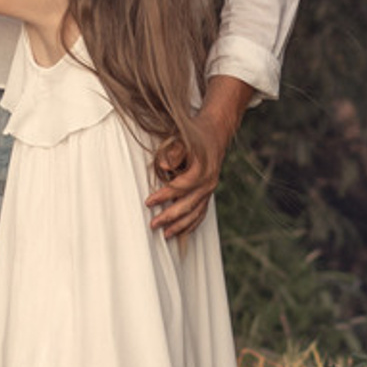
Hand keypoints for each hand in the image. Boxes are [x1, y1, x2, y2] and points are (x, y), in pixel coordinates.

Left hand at [145, 114, 229, 238]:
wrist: (217, 131)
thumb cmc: (197, 133)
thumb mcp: (184, 138)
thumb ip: (174, 153)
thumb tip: (163, 167)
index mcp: (202, 170)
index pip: (180, 188)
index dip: (164, 196)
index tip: (149, 202)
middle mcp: (208, 183)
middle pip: (188, 205)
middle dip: (170, 217)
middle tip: (153, 224)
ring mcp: (210, 189)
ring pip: (196, 213)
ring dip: (181, 225)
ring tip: (166, 234)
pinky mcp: (209, 193)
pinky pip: (202, 213)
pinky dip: (192, 224)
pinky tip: (182, 231)